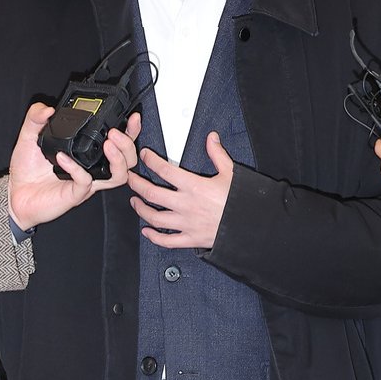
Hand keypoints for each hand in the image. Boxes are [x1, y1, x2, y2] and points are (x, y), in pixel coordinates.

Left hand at [7, 103, 140, 229]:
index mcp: (87, 154)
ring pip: (118, 175)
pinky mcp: (75, 194)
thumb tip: (47, 108)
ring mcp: (86, 182)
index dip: (131, 131)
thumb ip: (36, 118)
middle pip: (128, 160)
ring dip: (118, 158)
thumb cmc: (27, 172)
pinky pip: (85, 180)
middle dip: (128, 144)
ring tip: (108, 144)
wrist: (15, 195)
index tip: (133, 118)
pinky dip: (76, 167)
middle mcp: (91, 168)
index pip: (118, 143)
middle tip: (115, 133)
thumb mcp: (29, 137)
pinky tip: (63, 158)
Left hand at [127, 131, 232, 249]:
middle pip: (152, 194)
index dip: (151, 161)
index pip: (165, 171)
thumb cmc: (241, 202)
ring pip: (155, 217)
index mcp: (195, 186)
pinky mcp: (190, 239)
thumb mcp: (231, 173)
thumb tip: (211, 139)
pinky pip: (167, 240)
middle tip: (130, 178)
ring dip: (141, 209)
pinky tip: (146, 231)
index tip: (144, 156)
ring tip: (135, 202)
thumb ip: (217, 155)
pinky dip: (154, 237)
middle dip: (137, 184)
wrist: (250, 226)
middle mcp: (186, 205)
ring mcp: (186, 223)